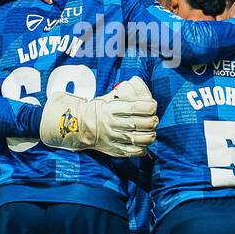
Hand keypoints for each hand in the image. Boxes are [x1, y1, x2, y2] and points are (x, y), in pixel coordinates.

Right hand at [39, 77, 158, 156]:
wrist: (79, 126)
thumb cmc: (99, 109)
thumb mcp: (108, 98)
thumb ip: (123, 92)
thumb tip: (137, 81)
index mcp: (111, 108)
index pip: (134, 107)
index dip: (148, 106)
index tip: (153, 105)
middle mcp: (112, 124)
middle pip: (137, 123)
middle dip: (151, 121)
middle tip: (154, 119)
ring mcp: (112, 138)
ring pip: (137, 139)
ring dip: (150, 136)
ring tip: (152, 132)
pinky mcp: (114, 150)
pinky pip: (132, 152)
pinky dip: (142, 148)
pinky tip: (144, 143)